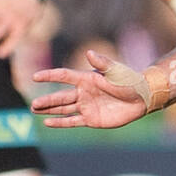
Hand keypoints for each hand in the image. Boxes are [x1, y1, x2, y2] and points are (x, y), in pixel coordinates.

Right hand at [31, 50, 148, 128]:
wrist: (142, 98)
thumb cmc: (129, 81)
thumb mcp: (115, 71)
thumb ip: (102, 63)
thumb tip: (88, 53)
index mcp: (86, 79)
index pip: (64, 76)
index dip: (50, 76)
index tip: (35, 77)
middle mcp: (83, 93)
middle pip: (60, 96)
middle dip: (47, 101)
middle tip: (33, 104)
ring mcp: (86, 106)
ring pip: (63, 109)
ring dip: (49, 110)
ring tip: (34, 110)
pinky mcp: (91, 119)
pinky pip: (72, 121)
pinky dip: (60, 122)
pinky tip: (47, 122)